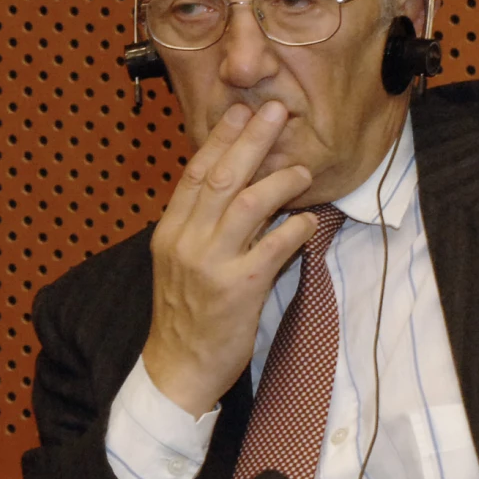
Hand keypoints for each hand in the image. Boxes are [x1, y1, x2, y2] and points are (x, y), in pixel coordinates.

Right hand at [142, 101, 316, 415]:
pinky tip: (309, 221)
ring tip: (302, 169)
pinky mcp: (237, 289)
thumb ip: (201, 227)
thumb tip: (235, 189)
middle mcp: (186, 241)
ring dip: (280, 180)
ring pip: (248, 204)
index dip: (219, 139)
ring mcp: (210, 264)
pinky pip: (273, 247)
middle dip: (251, 139)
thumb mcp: (180, 263)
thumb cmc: (184, 315)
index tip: (239, 111)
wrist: (176, 367)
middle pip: (222, 177)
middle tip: (276, 110)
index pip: (194, 173)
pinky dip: (294, 229)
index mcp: (170, 231)